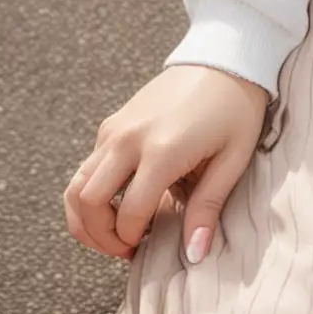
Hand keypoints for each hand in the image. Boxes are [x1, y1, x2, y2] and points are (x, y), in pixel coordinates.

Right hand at [62, 64, 268, 263]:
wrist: (225, 59)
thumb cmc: (235, 109)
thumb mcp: (232, 160)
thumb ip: (208, 208)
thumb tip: (195, 254)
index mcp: (161, 150)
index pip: (129, 214)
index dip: (132, 240)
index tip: (147, 247)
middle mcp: (129, 139)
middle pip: (88, 202)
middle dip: (100, 236)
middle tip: (125, 248)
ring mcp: (116, 129)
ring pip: (76, 185)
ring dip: (86, 217)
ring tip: (114, 233)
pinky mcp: (113, 123)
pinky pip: (87, 166)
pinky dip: (90, 193)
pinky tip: (119, 203)